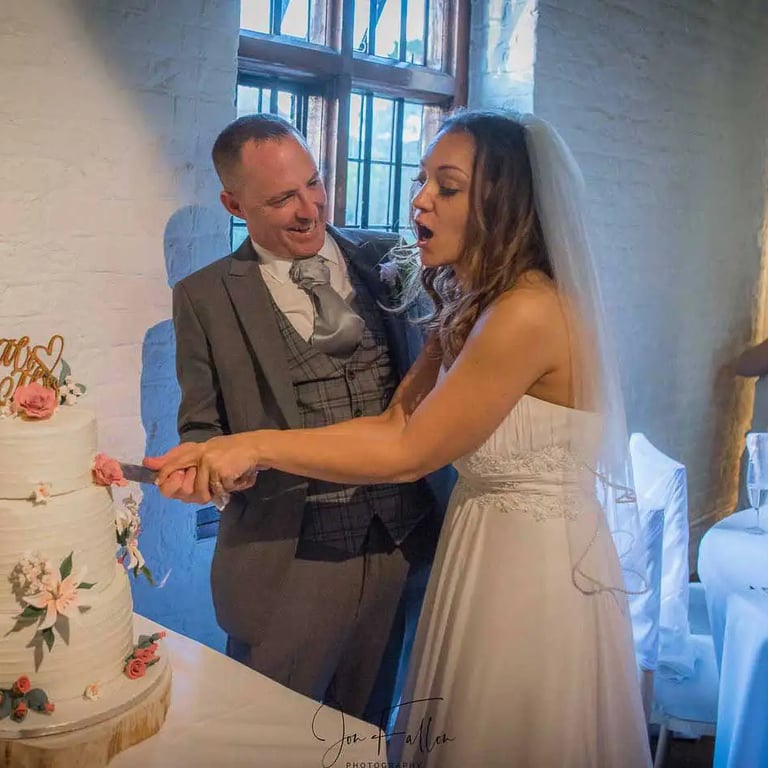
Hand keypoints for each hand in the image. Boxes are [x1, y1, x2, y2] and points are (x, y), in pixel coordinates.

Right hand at [144, 449, 208, 502]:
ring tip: (203, 470)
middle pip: (182, 493)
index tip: (180, 471)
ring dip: (200, 478)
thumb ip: (165, 460)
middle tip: (193, 468)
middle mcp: (181, 493)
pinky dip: (209, 482)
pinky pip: (206, 495)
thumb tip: (146, 462)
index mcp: (170, 483)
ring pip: (195, 495)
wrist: (215, 453)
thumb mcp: (181, 454)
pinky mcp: (207, 496)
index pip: (166, 490)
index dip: (172, 481)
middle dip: (189, 478)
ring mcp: (194, 496)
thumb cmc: (195, 454)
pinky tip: (211, 476)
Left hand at [146, 435, 263, 503]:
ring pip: (203, 493)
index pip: (170, 467)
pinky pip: (220, 491)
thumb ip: (176, 458)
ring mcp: (211, 464)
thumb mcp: (202, 451)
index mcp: (194, 451)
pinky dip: (230, 488)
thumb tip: (147, 462)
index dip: (167, 480)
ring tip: (224, 480)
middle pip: (186, 489)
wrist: (254, 447)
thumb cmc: (229, 451)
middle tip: (210, 486)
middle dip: (196, 494)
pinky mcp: (222, 472)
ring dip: (216, 491)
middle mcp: (200, 456)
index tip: (169, 486)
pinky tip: (235, 477)